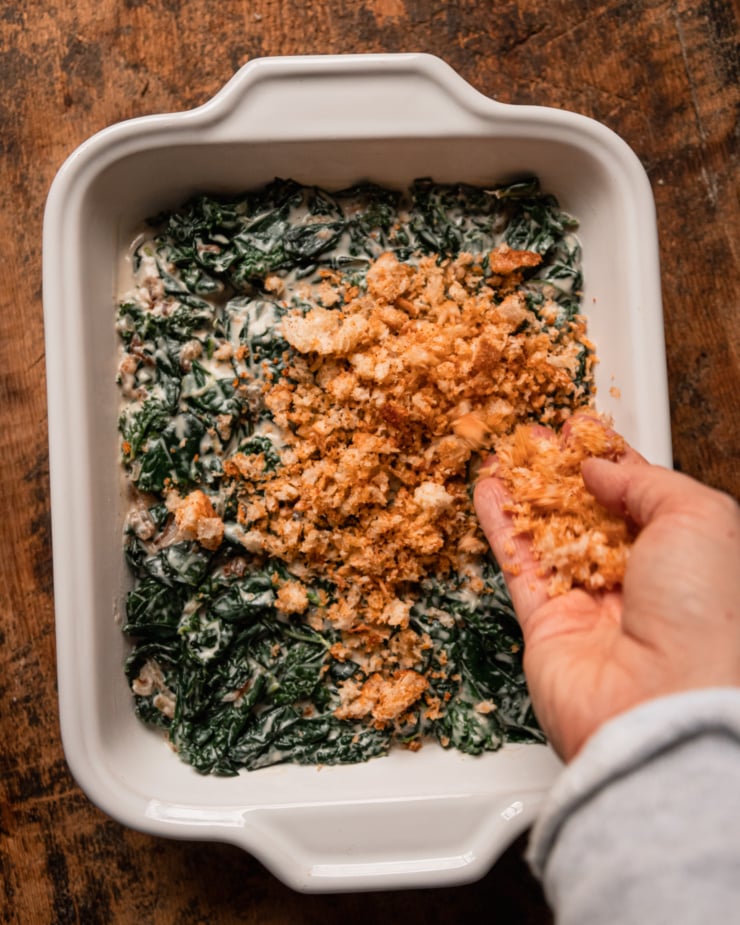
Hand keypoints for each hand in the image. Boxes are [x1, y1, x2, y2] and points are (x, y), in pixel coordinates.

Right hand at [474, 443, 739, 761]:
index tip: (581, 430)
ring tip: (506, 455)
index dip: (608, 460)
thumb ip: (645, 482)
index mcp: (685, 555)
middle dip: (561, 472)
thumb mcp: (700, 518)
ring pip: (548, 535)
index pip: (639, 495)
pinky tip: (488, 492)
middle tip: (537, 438)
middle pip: (589, 512)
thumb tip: (599, 469)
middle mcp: (639, 580)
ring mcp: (590, 602)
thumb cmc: (705, 618)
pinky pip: (518, 565)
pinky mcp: (546, 624)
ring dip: (524, 492)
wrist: (664, 704)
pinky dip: (500, 526)